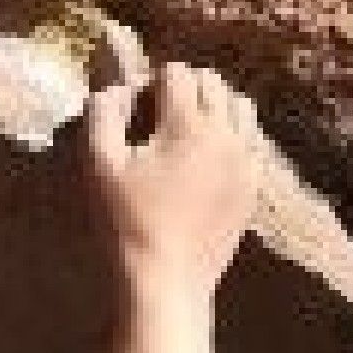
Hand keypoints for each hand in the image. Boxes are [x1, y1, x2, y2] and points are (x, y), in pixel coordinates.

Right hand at [79, 59, 259, 301]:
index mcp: (188, 124)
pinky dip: (233, 135)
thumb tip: (119, 87)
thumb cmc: (126, 222)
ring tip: (187, 132)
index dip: (150, 83)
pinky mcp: (254, 186)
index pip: (176, 72)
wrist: (167, 280)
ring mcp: (246, 161)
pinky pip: (253, 141)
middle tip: (158, 119)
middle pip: (212, 82)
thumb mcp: (99, 164)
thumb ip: (104, 112)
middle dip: (184, 88)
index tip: (136, 113)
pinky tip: (208, 158)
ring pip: (240, 106)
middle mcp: (227, 134)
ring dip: (214, 106)